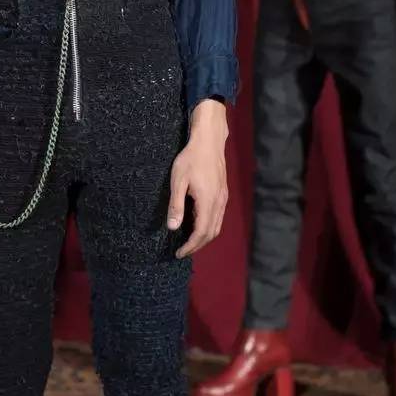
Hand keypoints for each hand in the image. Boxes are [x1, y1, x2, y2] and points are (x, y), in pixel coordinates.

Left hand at [167, 99, 228, 258]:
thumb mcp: (178, 181)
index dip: (191, 246)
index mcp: (208, 202)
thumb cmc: (190, 159)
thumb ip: (176, 205)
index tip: (179, 253)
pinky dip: (208, 226)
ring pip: (216, 226)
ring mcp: (223, 198)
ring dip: (204, 237)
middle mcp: (219, 203)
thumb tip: (173, 227)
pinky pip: (218, 217)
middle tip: (182, 250)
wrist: (208, 141)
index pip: (201, 233)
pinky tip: (196, 223)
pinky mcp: (223, 193)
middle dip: (197, 245)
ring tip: (189, 241)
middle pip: (211, 233)